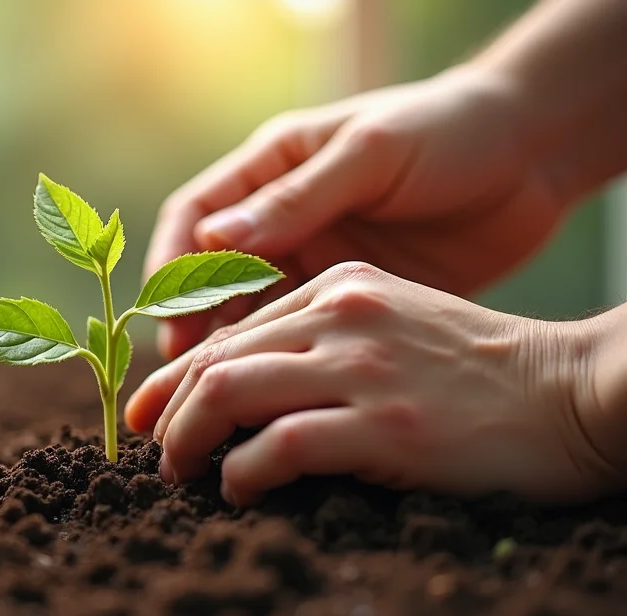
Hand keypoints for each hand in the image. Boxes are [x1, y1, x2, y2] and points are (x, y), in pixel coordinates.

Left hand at [125, 263, 621, 505]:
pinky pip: (279, 446)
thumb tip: (246, 387)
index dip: (175, 374)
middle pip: (215, 360)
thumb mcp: (393, 322)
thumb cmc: (480, 369)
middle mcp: (341, 315)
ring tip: (179, 474)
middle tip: (154, 453)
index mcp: (338, 286)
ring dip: (187, 441)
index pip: (230, 329)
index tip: (146, 412)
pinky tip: (239, 490)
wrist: (571, 392)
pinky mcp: (384, 424)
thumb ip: (321, 337)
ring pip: (229, 393)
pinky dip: (242, 472)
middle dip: (168, 412)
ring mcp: (361, 367)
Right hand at [145, 67, 567, 358]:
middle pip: (211, 277)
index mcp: (271, 169)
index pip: (194, 218)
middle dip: (189, 326)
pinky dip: (278, 365)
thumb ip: (296, 198)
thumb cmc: (448, 131)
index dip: (171, 268)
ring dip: (228, 355)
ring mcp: (312, 260)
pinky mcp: (345, 300)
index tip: (167, 317)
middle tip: (180, 379)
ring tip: (214, 402)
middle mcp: (281, 219)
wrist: (530, 158)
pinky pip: (298, 335)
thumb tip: (213, 240)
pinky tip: (269, 397)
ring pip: (248, 314)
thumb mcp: (371, 154)